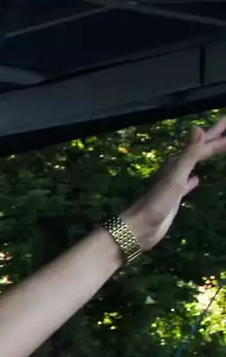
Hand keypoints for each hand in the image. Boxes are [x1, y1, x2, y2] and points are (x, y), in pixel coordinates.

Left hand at [121, 116, 225, 251]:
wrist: (139, 228)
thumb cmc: (157, 203)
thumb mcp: (175, 177)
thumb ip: (188, 154)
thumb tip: (198, 128)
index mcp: (176, 163)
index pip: (202, 144)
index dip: (217, 133)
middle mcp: (175, 170)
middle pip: (199, 151)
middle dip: (215, 140)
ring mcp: (174, 184)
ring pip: (194, 164)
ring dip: (206, 156)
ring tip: (217, 148)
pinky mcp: (174, 198)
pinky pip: (187, 185)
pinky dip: (193, 181)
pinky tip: (197, 180)